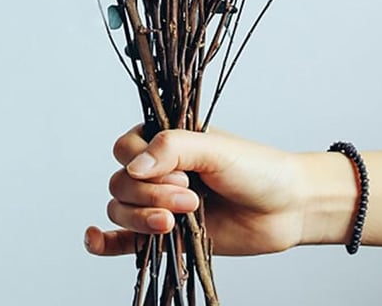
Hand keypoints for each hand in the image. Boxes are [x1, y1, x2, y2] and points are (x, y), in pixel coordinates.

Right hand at [84, 125, 347, 256]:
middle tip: (190, 200)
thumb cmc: (257, 169)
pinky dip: (105, 241)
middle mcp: (158, 170)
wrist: (287, 208)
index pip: (125, 148)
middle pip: (120, 183)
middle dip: (149, 197)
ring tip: (177, 223)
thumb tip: (134, 166)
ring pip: (119, 210)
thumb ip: (174, 148)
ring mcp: (159, 203)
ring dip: (140, 219)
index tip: (179, 175)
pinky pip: (123, 240)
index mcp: (166, 140)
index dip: (143, 167)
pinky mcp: (165, 235)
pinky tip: (95, 239)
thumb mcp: (216, 149)